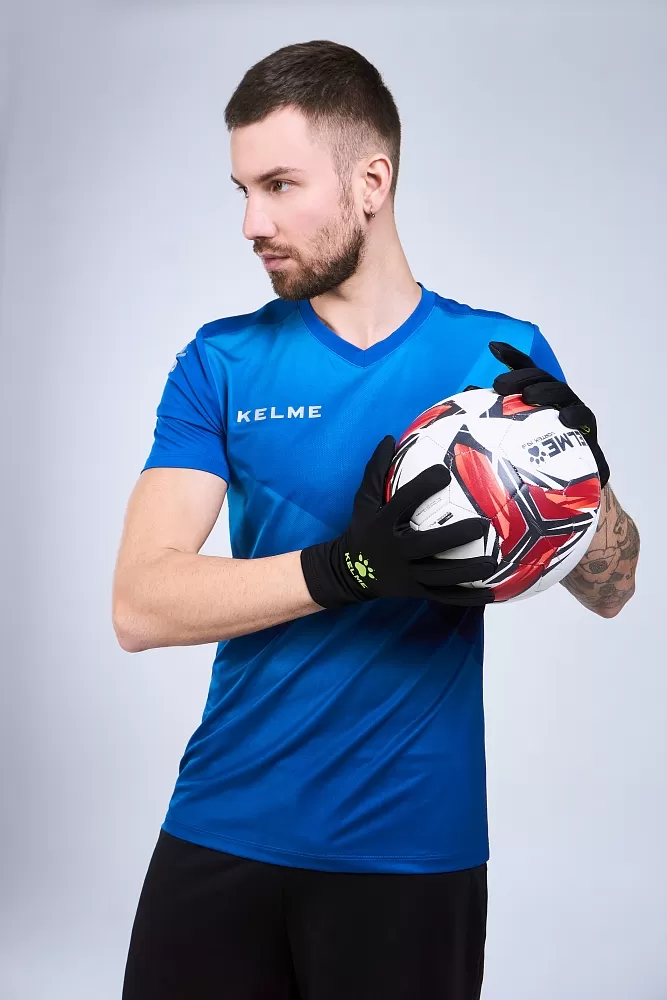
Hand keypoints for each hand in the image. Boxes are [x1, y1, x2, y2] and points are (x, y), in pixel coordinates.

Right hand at [300, 435, 496, 608]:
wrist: (348, 573)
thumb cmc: (362, 530)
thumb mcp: (363, 501)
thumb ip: (375, 470)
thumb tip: (389, 437)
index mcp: (383, 525)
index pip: (403, 503)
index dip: (422, 487)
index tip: (444, 472)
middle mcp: (395, 551)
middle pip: (427, 545)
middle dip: (454, 536)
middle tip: (483, 525)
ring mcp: (406, 575)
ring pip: (440, 576)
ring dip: (467, 570)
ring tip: (493, 562)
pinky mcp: (415, 592)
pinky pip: (444, 597)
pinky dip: (467, 597)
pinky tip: (492, 594)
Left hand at [488, 342, 609, 486]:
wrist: (566, 488)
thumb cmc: (536, 457)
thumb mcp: (510, 435)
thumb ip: (492, 413)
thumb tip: (465, 395)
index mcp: (539, 395)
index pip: (526, 371)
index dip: (511, 357)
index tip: (492, 347)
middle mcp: (557, 400)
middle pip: (542, 379)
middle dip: (521, 377)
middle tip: (499, 386)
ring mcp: (574, 414)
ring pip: (563, 395)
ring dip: (547, 392)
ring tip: (530, 397)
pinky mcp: (588, 433)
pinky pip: (585, 421)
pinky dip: (576, 418)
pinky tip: (565, 420)